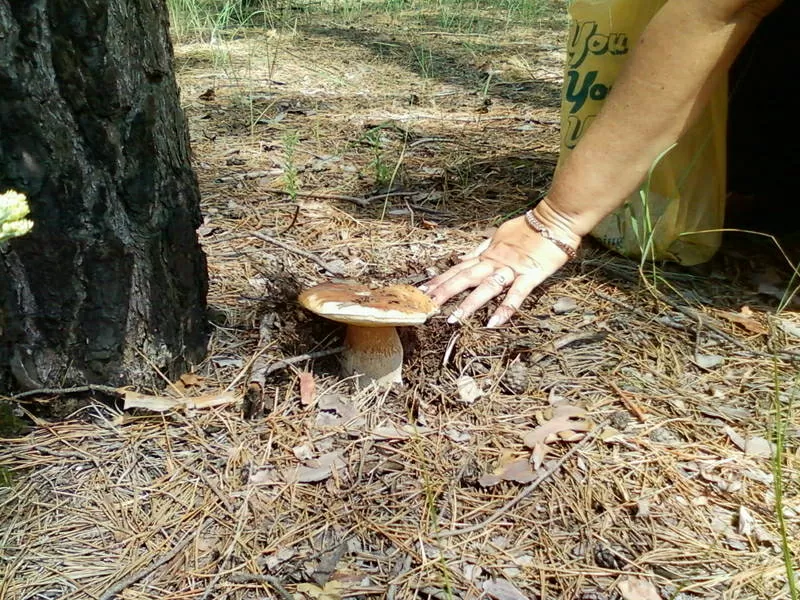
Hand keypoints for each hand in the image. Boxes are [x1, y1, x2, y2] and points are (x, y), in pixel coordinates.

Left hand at [421, 211, 578, 327]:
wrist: (555, 220)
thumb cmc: (528, 229)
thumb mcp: (498, 237)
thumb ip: (480, 250)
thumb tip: (463, 257)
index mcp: (487, 255)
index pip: (458, 268)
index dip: (440, 280)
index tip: (422, 291)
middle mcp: (494, 262)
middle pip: (465, 278)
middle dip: (444, 292)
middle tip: (426, 305)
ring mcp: (512, 269)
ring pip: (486, 287)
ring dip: (469, 304)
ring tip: (453, 319)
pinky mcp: (531, 275)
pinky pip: (516, 294)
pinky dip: (505, 308)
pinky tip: (494, 322)